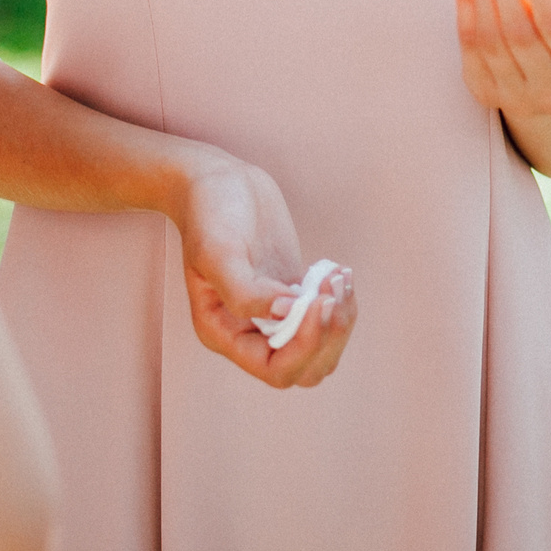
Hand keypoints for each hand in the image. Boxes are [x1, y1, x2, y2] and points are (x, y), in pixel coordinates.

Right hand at [169, 153, 355, 389]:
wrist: (215, 181)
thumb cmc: (209, 214)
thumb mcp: (218, 252)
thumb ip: (247, 293)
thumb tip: (288, 314)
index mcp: (223, 334)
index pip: (276, 368)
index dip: (305, 344)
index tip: (317, 300)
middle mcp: (248, 333)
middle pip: (305, 368)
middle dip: (329, 335)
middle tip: (333, 288)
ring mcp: (273, 314)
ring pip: (321, 348)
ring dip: (340, 320)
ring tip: (339, 277)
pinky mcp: (292, 292)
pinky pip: (325, 319)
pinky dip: (340, 302)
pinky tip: (339, 271)